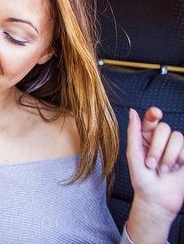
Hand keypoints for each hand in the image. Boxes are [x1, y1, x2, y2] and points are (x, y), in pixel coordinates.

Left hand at [126, 107, 183, 242]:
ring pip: (178, 137)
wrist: (156, 199)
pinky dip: (180, 159)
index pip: (151, 119)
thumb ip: (133, 132)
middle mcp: (161, 140)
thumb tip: (132, 112)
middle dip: (156, 147)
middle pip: (164, 128)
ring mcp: (175, 147)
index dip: (154, 113)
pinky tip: (174, 170)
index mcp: (145, 137)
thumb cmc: (141, 178)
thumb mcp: (133, 155)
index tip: (156, 113)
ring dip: (168, 156)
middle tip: (150, 164)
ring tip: (162, 170)